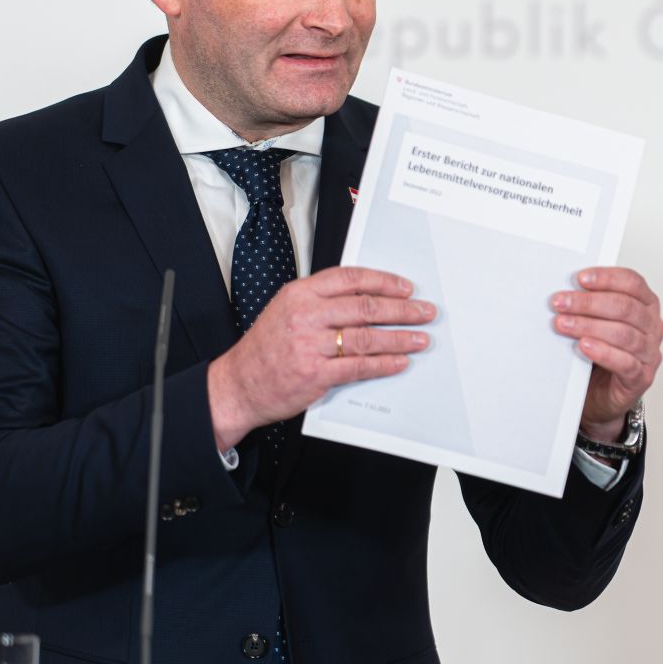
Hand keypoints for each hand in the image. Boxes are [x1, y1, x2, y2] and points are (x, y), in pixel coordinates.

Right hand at [207, 266, 434, 449]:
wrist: (238, 384)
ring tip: (419, 339)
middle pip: (366, 307)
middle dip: (402, 309)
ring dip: (399, 338)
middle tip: (424, 312)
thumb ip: (322, 301)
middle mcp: (306, 316)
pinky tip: (399, 362)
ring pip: (367, 337)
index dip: (384, 282)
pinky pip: (359, 366)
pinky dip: (384, 364)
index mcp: (300, 294)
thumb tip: (367, 297)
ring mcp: (310, 345)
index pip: (351, 279)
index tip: (406, 288)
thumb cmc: (265, 349)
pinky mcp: (315, 374)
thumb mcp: (287, 310)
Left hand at [551, 267, 662, 442]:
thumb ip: (591, 305)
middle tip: (562, 303)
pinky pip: (625, 363)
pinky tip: (584, 346)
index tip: (580, 278)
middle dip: (589, 303)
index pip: (633, 283)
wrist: (602, 392)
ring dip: (589, 326)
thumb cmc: (601, 351)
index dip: (607, 278)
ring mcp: (650, 353)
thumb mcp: (598, 321)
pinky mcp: (642, 377)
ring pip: (624, 334)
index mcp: (646, 305)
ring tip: (564, 324)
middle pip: (626, 307)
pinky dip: (603, 352)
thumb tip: (565, 290)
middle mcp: (652, 326)